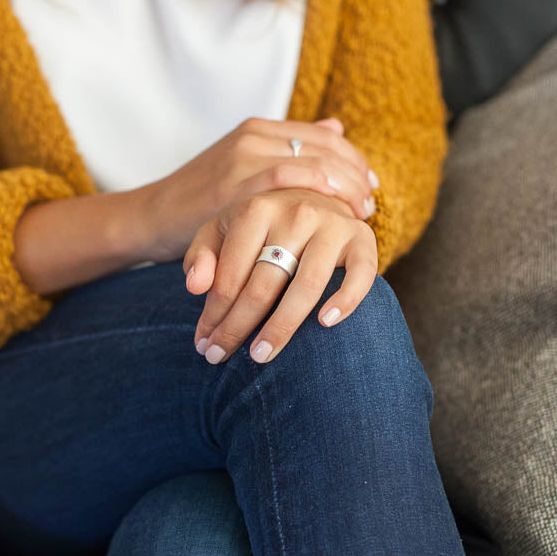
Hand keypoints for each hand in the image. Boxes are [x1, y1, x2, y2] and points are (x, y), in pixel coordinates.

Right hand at [135, 116, 379, 262]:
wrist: (152, 216)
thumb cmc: (201, 199)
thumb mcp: (244, 166)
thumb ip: (289, 147)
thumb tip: (336, 125)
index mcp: (259, 129)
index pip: (324, 135)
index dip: (354, 160)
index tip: (370, 186)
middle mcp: (254, 137)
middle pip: (326, 147)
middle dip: (356, 176)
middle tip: (369, 204)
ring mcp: (244, 158)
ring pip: (314, 163)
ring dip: (346, 188)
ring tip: (360, 213)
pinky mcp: (235, 186)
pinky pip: (290, 183)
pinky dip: (321, 197)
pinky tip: (336, 217)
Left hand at [182, 187, 378, 363]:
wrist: (314, 197)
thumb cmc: (261, 226)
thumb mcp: (221, 230)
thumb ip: (202, 255)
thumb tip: (194, 287)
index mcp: (256, 208)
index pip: (231, 274)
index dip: (214, 314)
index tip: (203, 343)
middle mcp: (296, 212)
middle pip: (264, 283)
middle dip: (238, 326)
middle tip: (220, 358)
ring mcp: (332, 224)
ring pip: (308, 285)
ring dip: (283, 326)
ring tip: (261, 356)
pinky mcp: (362, 238)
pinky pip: (360, 274)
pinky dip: (345, 300)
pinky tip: (325, 324)